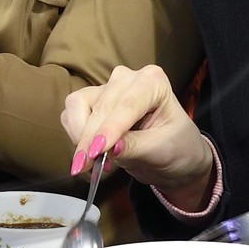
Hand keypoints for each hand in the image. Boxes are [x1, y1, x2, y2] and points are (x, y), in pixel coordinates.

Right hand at [60, 65, 213, 203]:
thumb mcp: (162, 149)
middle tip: (85, 168)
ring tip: (93, 163)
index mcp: (153, 81)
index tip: (96, 152)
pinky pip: (71, 114)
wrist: (174, 155)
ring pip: (78, 105)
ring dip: (80, 135)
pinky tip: (91, 154)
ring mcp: (107, 89)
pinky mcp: (92, 103)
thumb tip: (110, 148)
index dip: (109, 129)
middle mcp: (127, 79)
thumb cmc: (177, 147)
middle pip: (101, 106)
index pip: (127, 105)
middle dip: (90, 138)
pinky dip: (75, 136)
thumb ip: (135, 146)